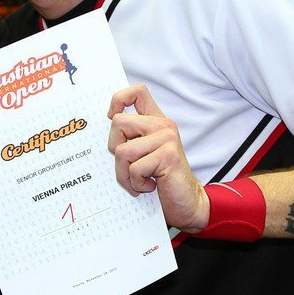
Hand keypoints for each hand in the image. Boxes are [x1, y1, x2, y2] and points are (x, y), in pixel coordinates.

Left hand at [107, 83, 208, 231]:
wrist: (187, 202)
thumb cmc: (162, 180)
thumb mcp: (144, 154)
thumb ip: (131, 138)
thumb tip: (106, 127)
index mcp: (156, 121)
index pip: (138, 92)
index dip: (119, 99)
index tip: (112, 116)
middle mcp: (163, 125)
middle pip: (118, 123)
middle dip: (114, 149)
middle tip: (128, 165)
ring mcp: (167, 138)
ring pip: (123, 151)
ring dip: (124, 174)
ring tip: (138, 181)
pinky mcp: (168, 155)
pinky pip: (134, 168)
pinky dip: (136, 183)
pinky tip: (150, 186)